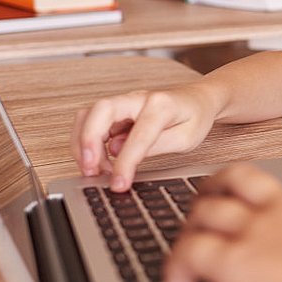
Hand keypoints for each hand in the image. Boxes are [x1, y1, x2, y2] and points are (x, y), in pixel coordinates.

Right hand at [71, 83, 220, 190]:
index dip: (125, 161)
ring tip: (93, 170)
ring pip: (89, 115)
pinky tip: (97, 162)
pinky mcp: (115, 110)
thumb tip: (120, 154)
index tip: (119, 183)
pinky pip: (91, 122)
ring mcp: (124, 102)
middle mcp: (138, 98)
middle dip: (89, 142)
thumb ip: (157, 146)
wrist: (198, 99)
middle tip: (91, 171)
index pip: (138, 134)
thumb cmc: (195, 117)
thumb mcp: (187, 139)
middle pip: (100, 110)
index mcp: (162, 105)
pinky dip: (86, 142)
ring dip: (83, 144)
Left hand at [165, 164, 281, 281]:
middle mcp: (281, 212)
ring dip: (187, 233)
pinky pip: (188, 252)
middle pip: (231, 183)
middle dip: (207, 198)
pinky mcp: (234, 261)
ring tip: (180, 261)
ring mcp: (256, 232)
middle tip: (197, 221)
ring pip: (203, 212)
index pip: (271, 193)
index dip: (251, 203)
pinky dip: (175, 269)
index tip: (245, 222)